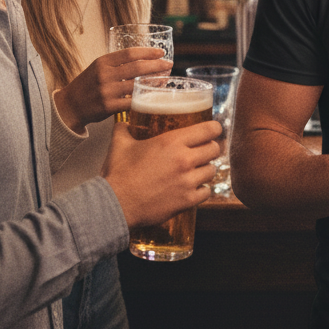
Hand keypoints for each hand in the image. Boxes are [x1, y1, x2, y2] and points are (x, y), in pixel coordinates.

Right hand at [55, 48, 171, 132]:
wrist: (70, 106)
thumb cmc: (89, 84)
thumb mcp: (99, 67)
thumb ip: (118, 63)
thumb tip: (146, 58)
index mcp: (102, 62)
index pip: (130, 53)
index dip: (148, 52)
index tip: (161, 52)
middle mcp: (104, 75)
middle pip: (137, 67)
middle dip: (157, 65)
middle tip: (169, 64)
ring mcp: (106, 91)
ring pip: (138, 84)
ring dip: (155, 81)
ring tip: (165, 78)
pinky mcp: (109, 107)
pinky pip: (133, 101)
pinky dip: (146, 98)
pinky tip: (154, 95)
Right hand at [102, 120, 221, 229]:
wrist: (114, 204)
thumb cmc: (118, 174)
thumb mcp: (120, 145)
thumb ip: (124, 129)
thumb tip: (123, 123)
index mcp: (172, 142)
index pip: (209, 129)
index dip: (214, 129)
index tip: (213, 131)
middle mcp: (184, 160)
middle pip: (215, 149)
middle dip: (210, 149)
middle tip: (202, 152)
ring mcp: (187, 181)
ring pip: (212, 170)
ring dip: (205, 170)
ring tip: (196, 171)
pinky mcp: (186, 200)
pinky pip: (207, 192)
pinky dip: (202, 190)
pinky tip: (193, 188)